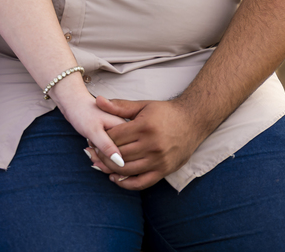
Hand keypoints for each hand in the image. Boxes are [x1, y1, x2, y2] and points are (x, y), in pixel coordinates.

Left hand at [50, 76, 127, 168]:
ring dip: (102, 161)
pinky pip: (114, 156)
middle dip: (104, 160)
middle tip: (88, 151)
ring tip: (89, 151)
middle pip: (122, 158)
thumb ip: (106, 145)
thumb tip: (120, 162)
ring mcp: (124, 137)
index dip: (106, 157)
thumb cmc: (84, 113)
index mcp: (127, 128)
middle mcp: (129, 133)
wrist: (76, 104)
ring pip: (118, 159)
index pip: (123, 154)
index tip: (91, 148)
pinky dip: (102, 158)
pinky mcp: (118, 140)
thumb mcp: (93, 130)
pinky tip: (93, 153)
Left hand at [88, 96, 207, 189]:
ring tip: (100, 165)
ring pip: (127, 170)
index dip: (100, 140)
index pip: (114, 138)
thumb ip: (119, 106)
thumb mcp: (143, 106)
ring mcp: (158, 159)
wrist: (193, 121)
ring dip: (110, 169)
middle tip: (91, 154)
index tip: (92, 140)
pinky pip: (141, 183)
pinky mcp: (164, 170)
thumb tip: (98, 100)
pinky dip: (126, 183)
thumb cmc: (165, 112)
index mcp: (144, 127)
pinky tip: (115, 178)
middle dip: (102, 155)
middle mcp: (152, 145)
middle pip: (118, 155)